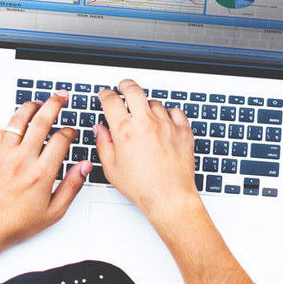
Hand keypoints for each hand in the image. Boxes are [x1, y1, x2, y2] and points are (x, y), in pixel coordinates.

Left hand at [0, 93, 88, 253]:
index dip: (70, 131)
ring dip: (31, 107)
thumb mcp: (53, 212)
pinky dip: (12, 124)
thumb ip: (72, 186)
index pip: (60, 139)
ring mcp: (4, 155)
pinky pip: (2, 131)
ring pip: (18, 120)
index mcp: (41, 173)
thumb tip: (85, 167)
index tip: (72, 131)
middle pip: (41, 120)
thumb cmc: (17, 222)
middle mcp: (22, 160)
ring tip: (39, 102)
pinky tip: (18, 124)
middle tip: (60, 97)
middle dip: (54, 104)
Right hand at [96, 79, 199, 229]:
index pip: (111, 100)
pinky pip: (175, 111)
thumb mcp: (112, 168)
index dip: (106, 94)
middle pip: (134, 90)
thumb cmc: (143, 187)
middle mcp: (146, 123)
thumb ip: (103, 144)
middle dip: (125, 85)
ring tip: (144, 115)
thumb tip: (100, 129)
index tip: (106, 95)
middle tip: (123, 87)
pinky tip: (164, 121)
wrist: (170, 197)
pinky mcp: (183, 130)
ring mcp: (166, 125)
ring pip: (155, 102)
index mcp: (125, 131)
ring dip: (147, 105)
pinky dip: (168, 113)